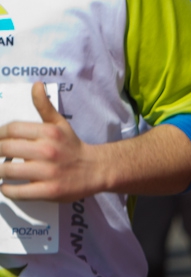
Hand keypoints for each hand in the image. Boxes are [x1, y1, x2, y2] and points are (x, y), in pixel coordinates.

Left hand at [0, 83, 101, 202]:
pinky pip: (18, 191)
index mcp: (49, 132)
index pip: (11, 129)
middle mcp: (48, 151)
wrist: (95, 170)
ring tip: (1, 171)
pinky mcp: (49, 191)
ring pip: (7, 170)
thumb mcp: (60, 124)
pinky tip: (7, 186)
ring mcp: (48, 172)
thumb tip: (36, 84)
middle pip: (5, 148)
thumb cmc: (72, 147)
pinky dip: (6, 190)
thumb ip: (44, 106)